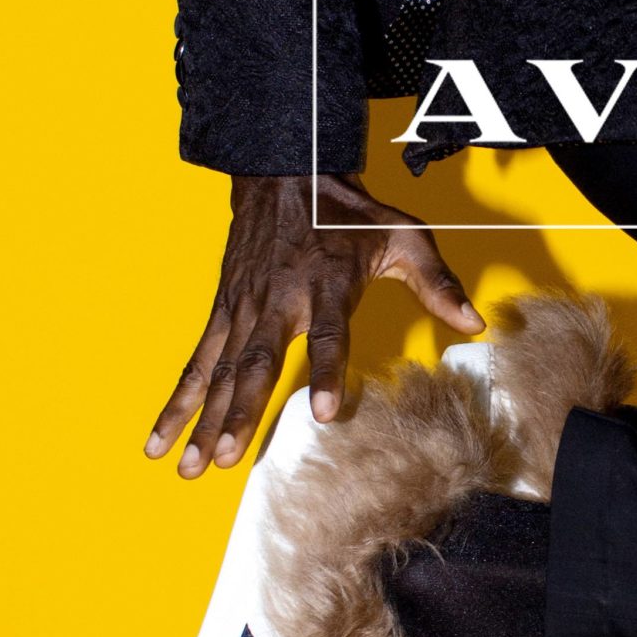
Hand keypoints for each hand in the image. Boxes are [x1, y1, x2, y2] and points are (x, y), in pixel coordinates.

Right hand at [143, 172, 483, 477]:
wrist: (285, 171)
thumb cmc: (348, 212)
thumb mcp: (404, 235)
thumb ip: (436, 283)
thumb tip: (475, 323)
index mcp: (327, 283)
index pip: (328, 333)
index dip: (328, 372)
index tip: (326, 412)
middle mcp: (279, 299)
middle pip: (257, 362)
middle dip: (240, 412)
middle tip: (227, 457)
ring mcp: (245, 307)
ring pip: (219, 370)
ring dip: (202, 419)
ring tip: (188, 466)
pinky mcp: (223, 311)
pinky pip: (197, 360)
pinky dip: (178, 400)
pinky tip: (161, 439)